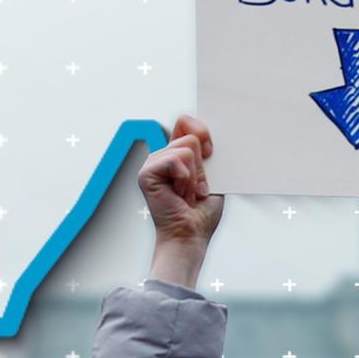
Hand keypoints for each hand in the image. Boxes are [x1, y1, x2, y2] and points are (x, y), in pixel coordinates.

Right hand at [140, 115, 222, 286]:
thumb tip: (204, 133)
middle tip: (195, 189)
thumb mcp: (212, 175)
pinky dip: (185, 180)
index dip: (203, 133)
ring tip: (187, 194)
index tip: (210, 154)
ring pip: (186, 149)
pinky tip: (179, 195)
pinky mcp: (146, 173)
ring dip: (194, 177)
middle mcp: (161, 156)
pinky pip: (176, 162)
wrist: (191, 235)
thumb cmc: (201, 212)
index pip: (186, 122)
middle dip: (202, 166)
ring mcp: (152, 164)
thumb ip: (206, 151)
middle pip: (191, 137)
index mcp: (176, 154)